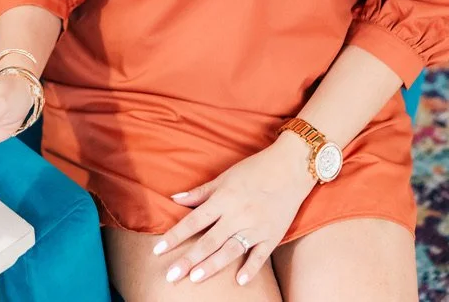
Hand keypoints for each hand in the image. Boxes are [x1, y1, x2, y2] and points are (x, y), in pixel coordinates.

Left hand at [153, 134, 315, 285]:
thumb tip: (174, 199)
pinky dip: (251, 268)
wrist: (291, 167)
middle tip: (171, 276)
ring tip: (195, 279)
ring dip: (212, 265)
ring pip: (230, 250)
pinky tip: (240, 282)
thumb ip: (200, 192)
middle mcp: (237, 214)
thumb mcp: (225, 176)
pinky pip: (260, 255)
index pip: (193, 221)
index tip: (158, 250)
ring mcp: (256, 227)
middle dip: (189, 259)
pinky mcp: (273, 235)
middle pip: (209, 240)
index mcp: (224, 198)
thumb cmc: (255, 169)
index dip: (175, 236)